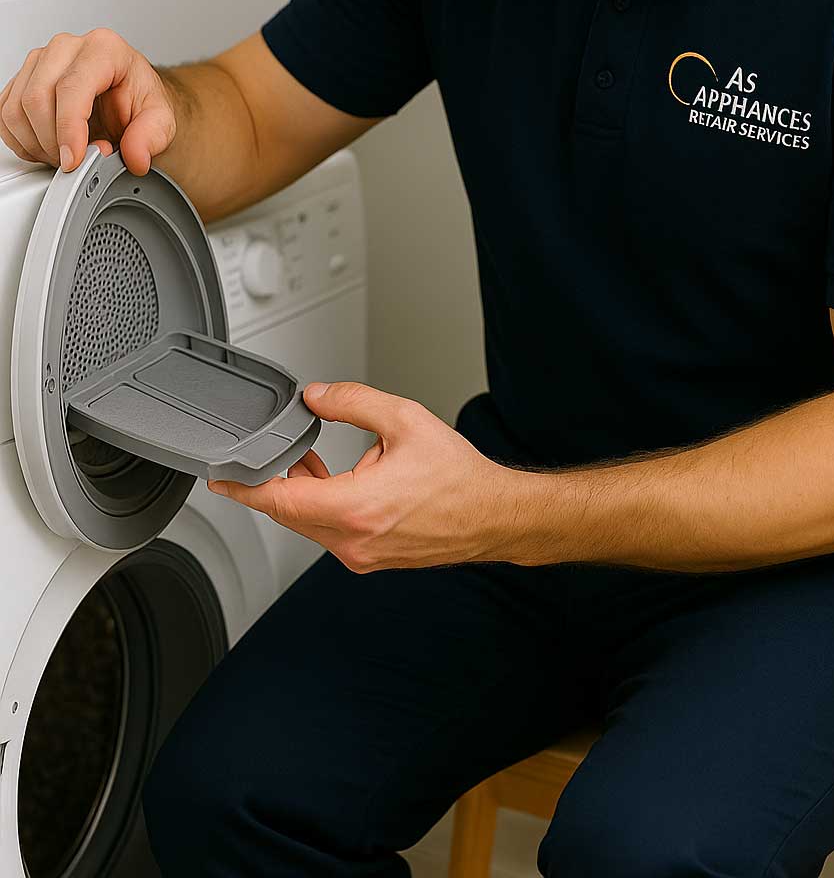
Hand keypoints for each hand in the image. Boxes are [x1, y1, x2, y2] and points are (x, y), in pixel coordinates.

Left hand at [206, 380, 522, 571]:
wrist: (493, 515)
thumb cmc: (459, 478)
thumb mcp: (404, 420)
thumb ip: (353, 402)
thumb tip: (317, 396)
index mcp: (354, 508)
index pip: (279, 500)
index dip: (244, 486)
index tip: (220, 478)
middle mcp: (352, 540)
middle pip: (290, 512)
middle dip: (277, 479)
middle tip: (272, 451)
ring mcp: (361, 554)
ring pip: (310, 522)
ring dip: (305, 491)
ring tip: (313, 459)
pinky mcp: (371, 557)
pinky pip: (331, 531)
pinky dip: (325, 505)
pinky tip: (341, 480)